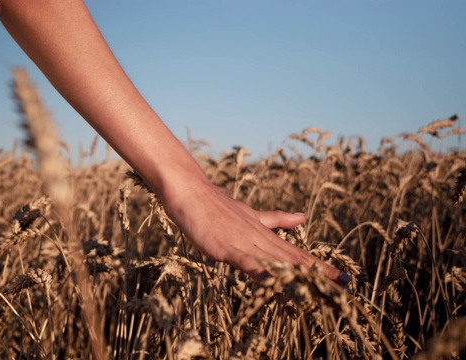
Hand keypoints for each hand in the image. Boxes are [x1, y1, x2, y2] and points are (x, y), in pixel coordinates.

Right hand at [162, 179, 347, 282]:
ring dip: (302, 276)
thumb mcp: (250, 215)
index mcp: (266, 235)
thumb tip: (302, 217)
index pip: (299, 254)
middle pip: (297, 260)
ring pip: (279, 262)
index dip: (323, 268)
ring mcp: (246, 243)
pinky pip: (250, 263)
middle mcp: (262, 239)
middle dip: (323, 276)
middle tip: (348, 288)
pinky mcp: (229, 248)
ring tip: (324, 289)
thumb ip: (275, 220)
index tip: (347, 280)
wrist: (192, 193)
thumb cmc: (216, 207)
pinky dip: (265, 274)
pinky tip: (277, 285)